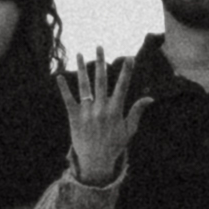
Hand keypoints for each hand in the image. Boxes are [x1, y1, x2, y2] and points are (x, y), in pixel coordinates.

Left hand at [61, 48, 140, 184]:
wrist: (95, 162)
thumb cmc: (114, 145)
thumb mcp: (129, 130)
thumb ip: (137, 111)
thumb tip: (150, 98)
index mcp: (115, 111)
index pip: (122, 87)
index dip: (126, 72)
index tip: (130, 58)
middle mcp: (100, 109)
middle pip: (101, 81)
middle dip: (100, 62)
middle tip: (99, 47)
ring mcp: (86, 112)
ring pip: (84, 86)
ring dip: (81, 69)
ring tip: (79, 54)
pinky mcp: (74, 117)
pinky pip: (68, 100)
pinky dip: (63, 88)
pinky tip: (59, 76)